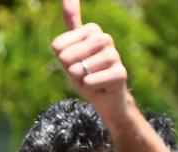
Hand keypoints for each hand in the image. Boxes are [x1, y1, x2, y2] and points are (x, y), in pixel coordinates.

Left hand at [52, 0, 131, 120]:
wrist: (106, 100)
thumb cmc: (86, 74)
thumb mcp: (69, 51)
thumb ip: (69, 26)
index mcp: (92, 30)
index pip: (58, 46)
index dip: (62, 61)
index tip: (76, 63)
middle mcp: (105, 38)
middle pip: (66, 56)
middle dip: (70, 71)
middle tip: (84, 74)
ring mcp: (114, 55)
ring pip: (79, 69)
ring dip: (80, 80)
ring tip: (92, 80)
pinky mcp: (120, 73)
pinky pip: (90, 81)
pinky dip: (89, 88)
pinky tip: (100, 87)